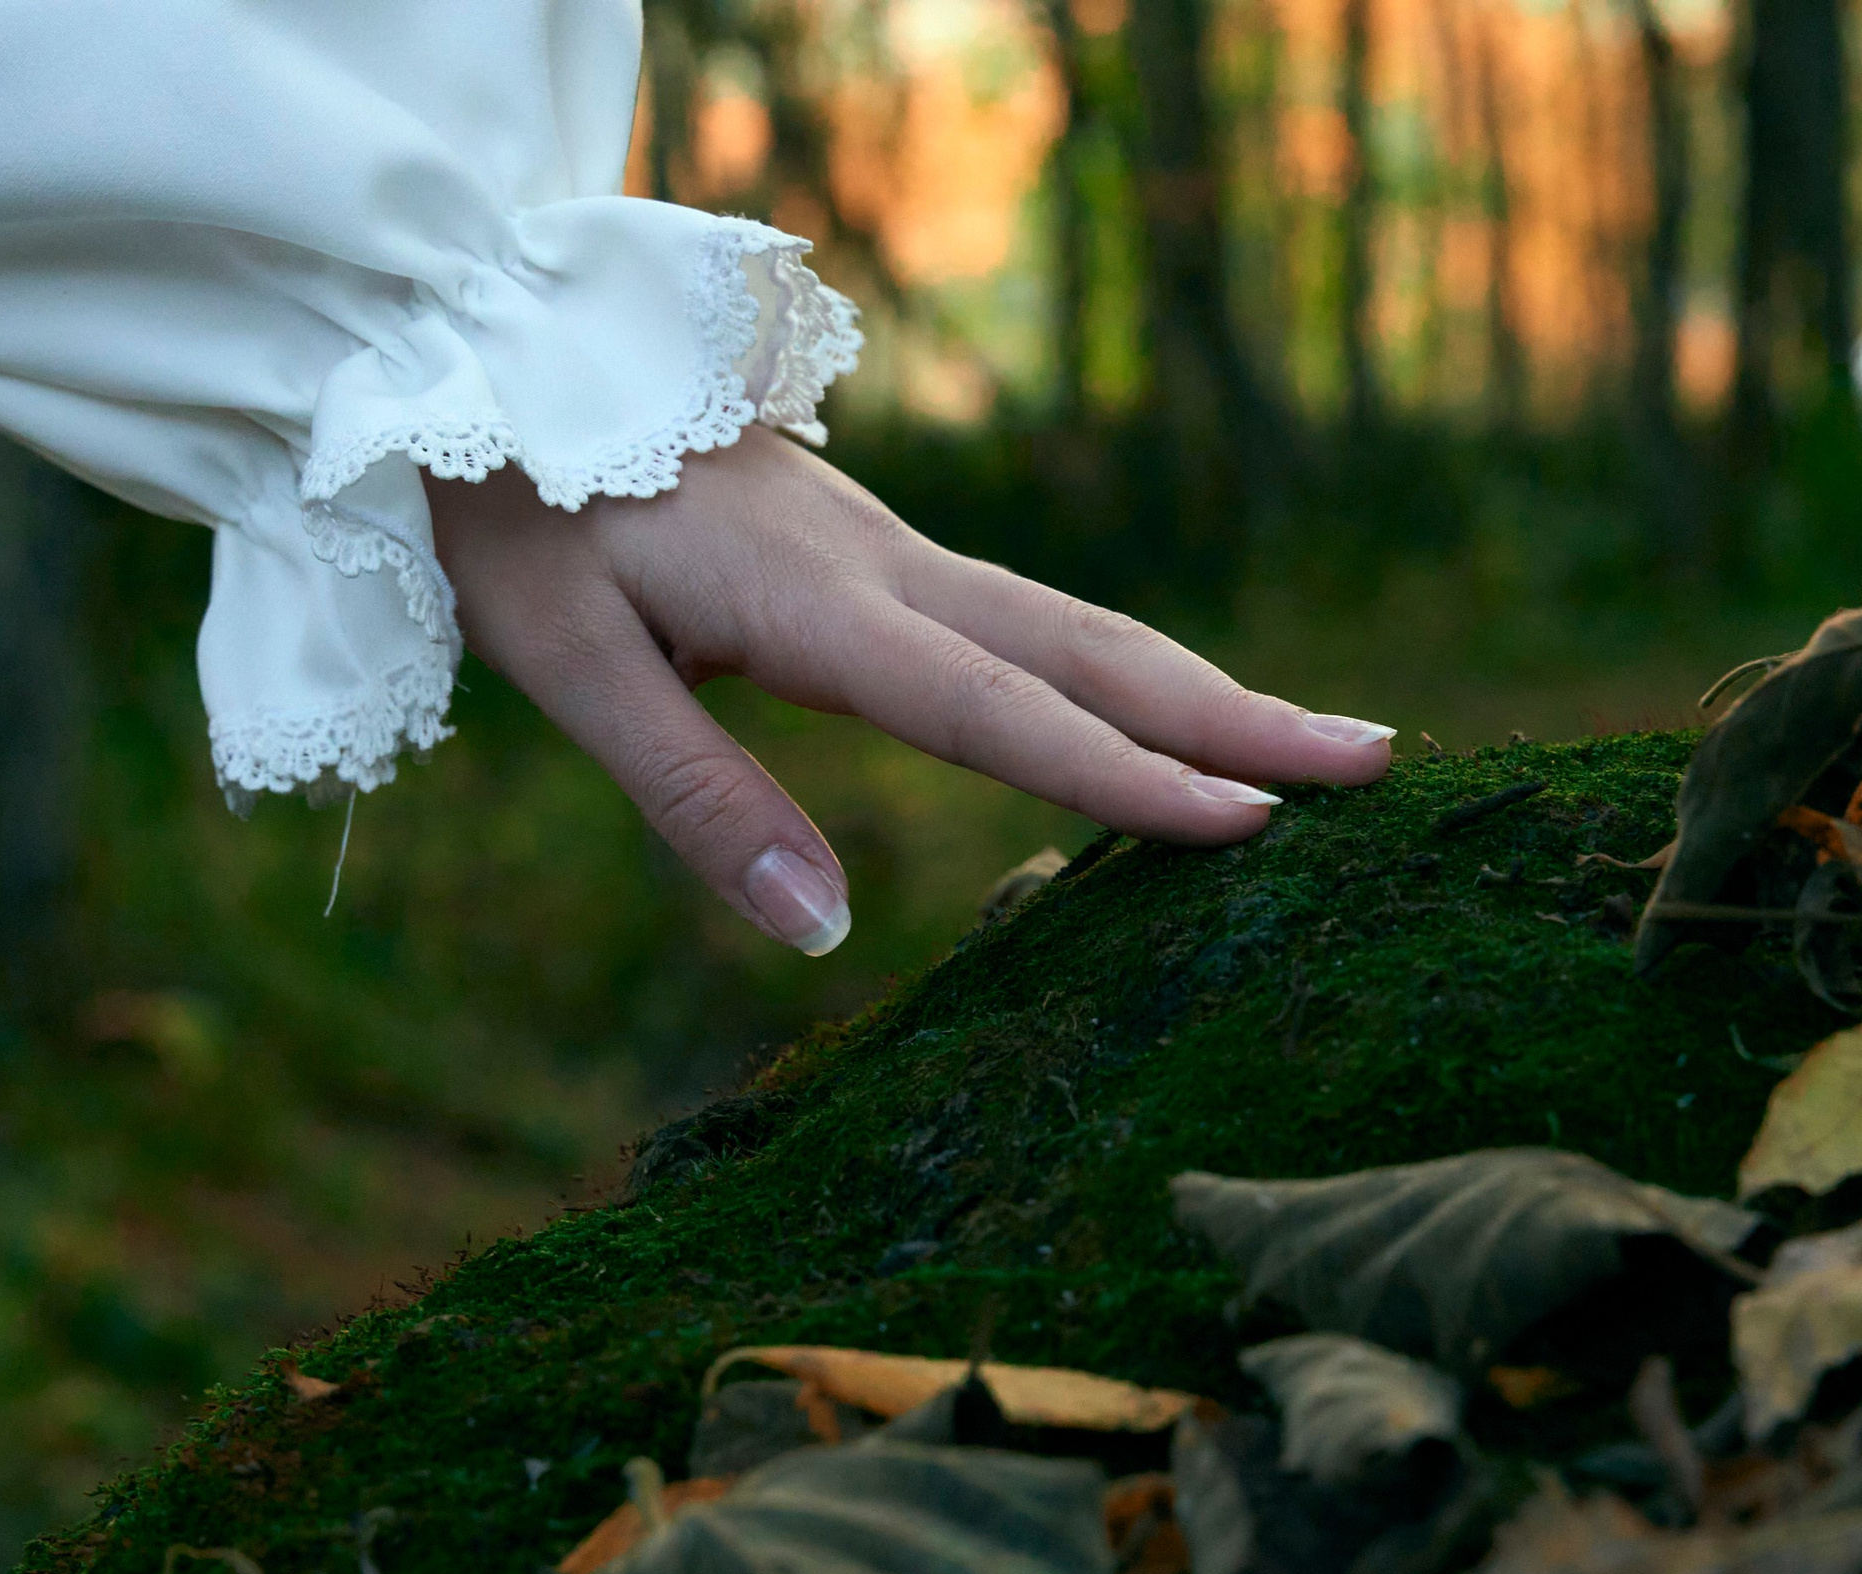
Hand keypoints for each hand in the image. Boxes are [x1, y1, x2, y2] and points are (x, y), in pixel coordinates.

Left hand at [423, 428, 1395, 953]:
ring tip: (1315, 741)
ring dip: (1202, 687)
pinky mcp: (874, 553)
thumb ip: (692, 792)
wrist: (486, 354)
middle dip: (1236, 716)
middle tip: (1375, 766)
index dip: (1122, 779)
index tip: (1250, 827)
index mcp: (819, 608)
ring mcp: (890, 554)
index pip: (998, 713)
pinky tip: (1156, 703)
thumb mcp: (563, 660)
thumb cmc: (511, 513)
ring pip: (1077, 628)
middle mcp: (885, 572)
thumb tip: (821, 931)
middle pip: (1090, 652)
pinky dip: (1124, 668)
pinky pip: (1031, 620)